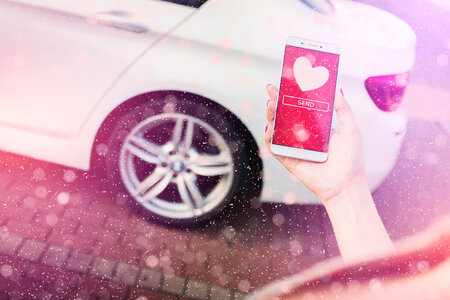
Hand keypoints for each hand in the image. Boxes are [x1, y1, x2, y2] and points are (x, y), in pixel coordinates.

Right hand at [264, 85, 366, 203]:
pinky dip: (268, 138)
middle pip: (286, 116)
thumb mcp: (351, 129)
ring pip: (277, 129)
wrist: (346, 186)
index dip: (292, 96)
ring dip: (271, 116)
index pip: (301, 108)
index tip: (287, 82)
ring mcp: (295, 148)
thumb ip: (343, 108)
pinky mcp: (288, 160)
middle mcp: (304, 136)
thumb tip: (336, 88)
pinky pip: (274, 147)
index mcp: (317, 128)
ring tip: (270, 104)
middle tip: (272, 89)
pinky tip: (270, 128)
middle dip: (277, 102)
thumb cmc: (351, 160)